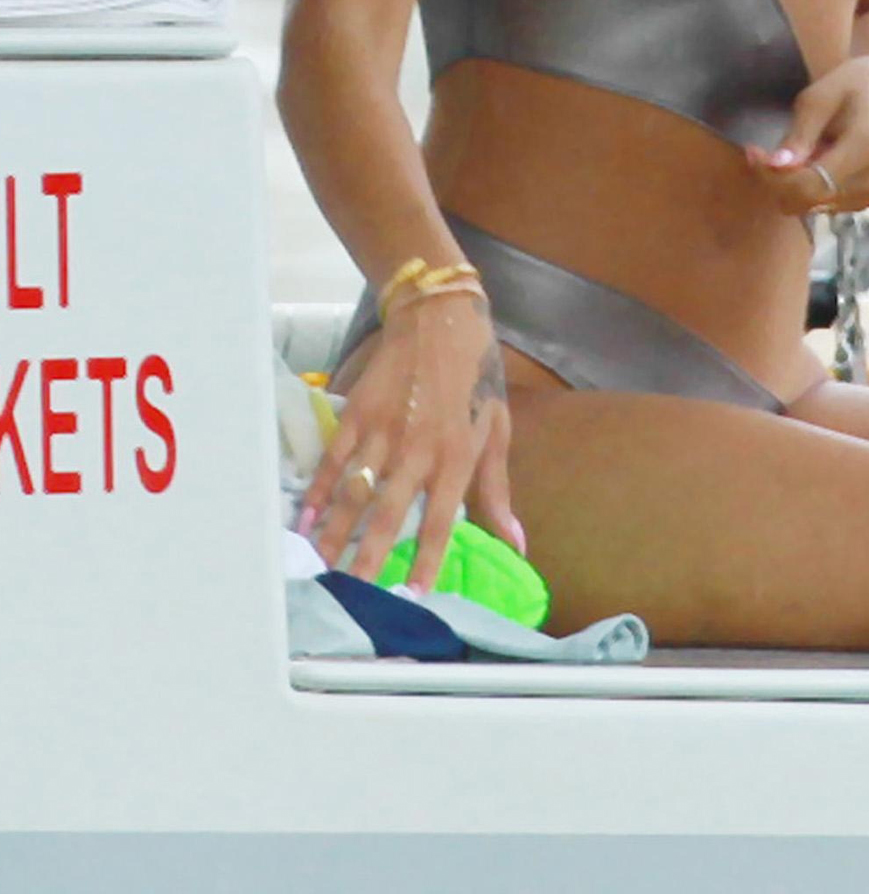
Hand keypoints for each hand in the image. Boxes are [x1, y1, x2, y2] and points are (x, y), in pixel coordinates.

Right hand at [299, 291, 519, 589]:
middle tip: (350, 595)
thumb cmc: (476, 378)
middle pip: (387, 513)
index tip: (411, 596)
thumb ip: (497, 492)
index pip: (439, 520)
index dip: (425, 560)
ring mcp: (385, 430)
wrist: (441, 318)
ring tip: (320, 568)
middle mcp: (419, 448)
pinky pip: (334, 460)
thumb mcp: (497, 430)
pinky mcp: (359, 413)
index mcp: (457, 456)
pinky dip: (319, 491)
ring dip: (335, 533)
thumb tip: (517, 545)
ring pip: (355, 492)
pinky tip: (306, 520)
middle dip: (367, 558)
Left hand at [744, 48, 868, 218]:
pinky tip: (812, 160)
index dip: (772, 175)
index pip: (808, 184)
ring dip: (793, 184)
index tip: (753, 151)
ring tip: (794, 150)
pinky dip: (809, 187)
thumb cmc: (858, 83)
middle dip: (777, 181)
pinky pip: (826, 203)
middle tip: (762, 152)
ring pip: (813, 207)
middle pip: (807, 201)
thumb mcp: (822, 96)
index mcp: (867, 148)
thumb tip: (775, 165)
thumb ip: (799, 134)